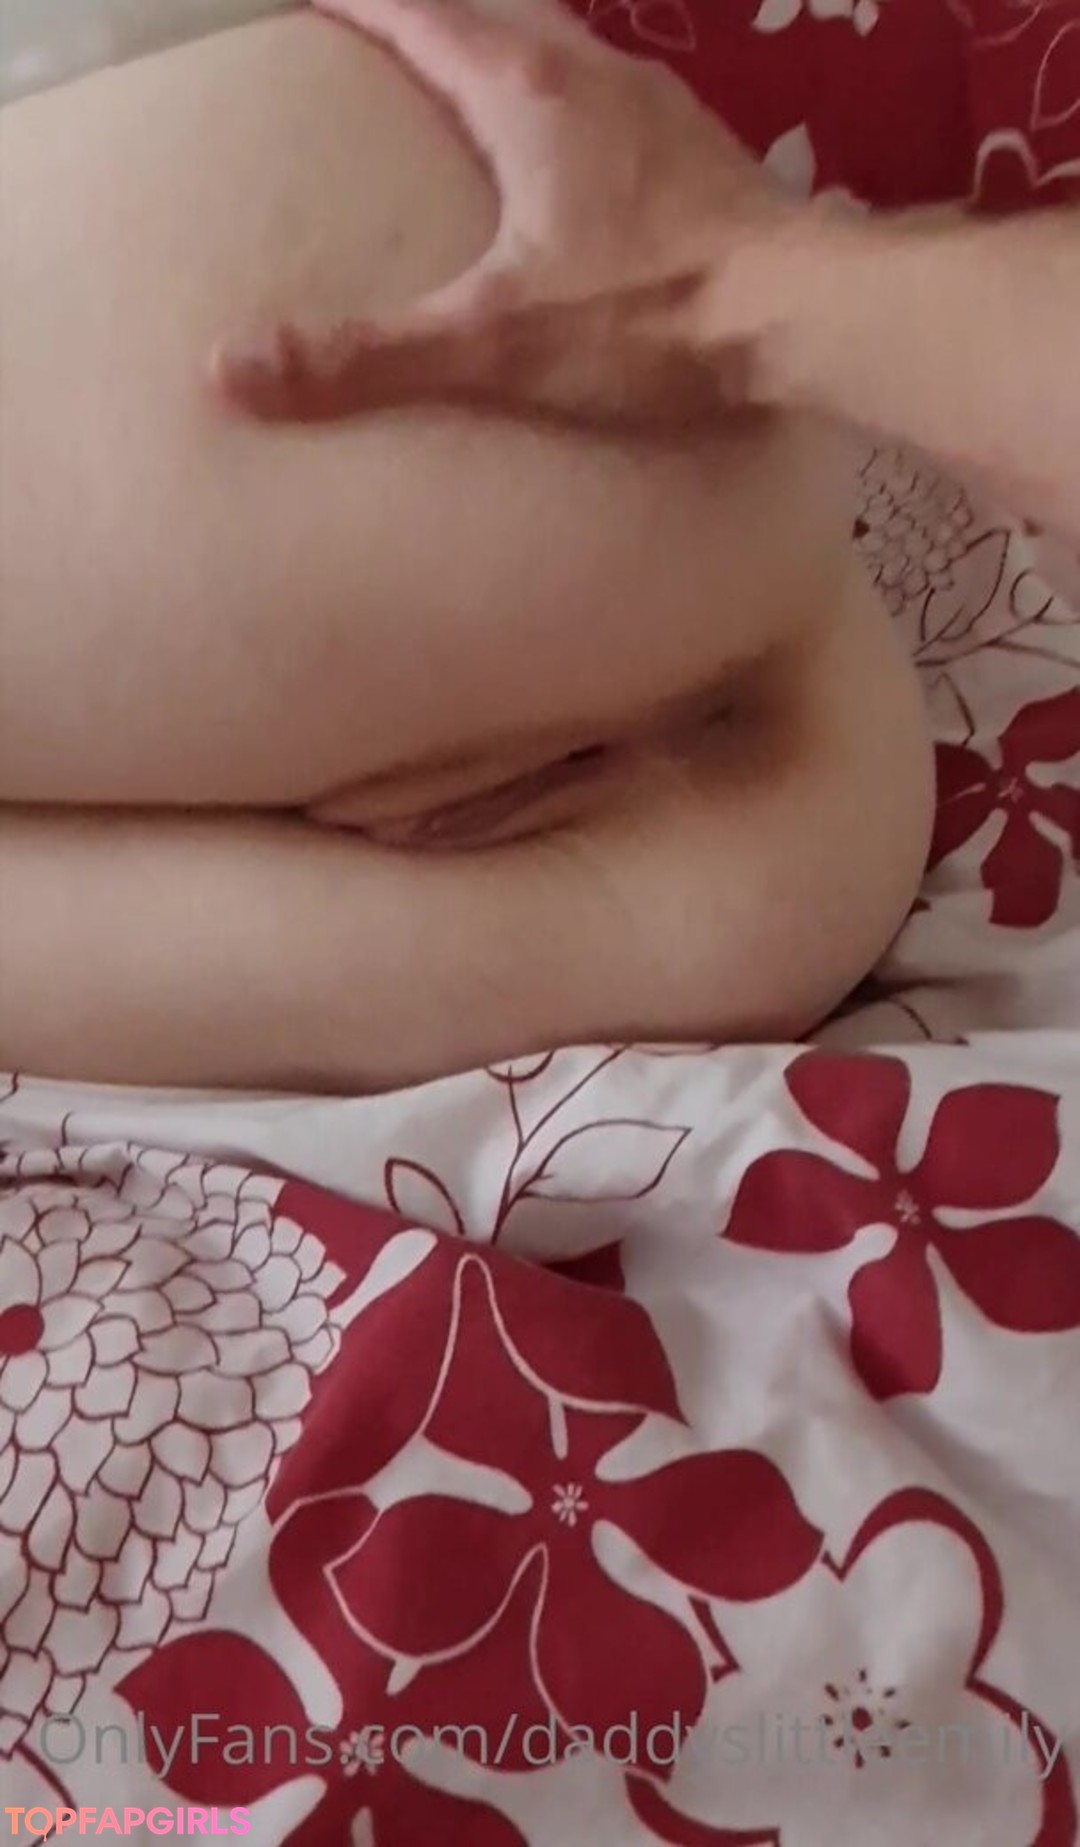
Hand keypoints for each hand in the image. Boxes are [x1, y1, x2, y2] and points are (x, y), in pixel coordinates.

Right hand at [209, 0, 803, 428]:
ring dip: (508, 54)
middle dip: (432, 20)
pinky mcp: (705, 157)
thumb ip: (369, 357)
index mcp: (530, 95)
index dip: (362, 2)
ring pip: (564, 51)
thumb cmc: (654, 317)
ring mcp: (660, 111)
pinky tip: (576, 157)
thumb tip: (229, 371)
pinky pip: (615, 103)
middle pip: (496, 16)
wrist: (812, 318)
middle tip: (385, 35)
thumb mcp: (496, 342)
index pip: (422, 16)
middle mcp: (597, 78)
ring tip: (468, 84)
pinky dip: (569, 106)